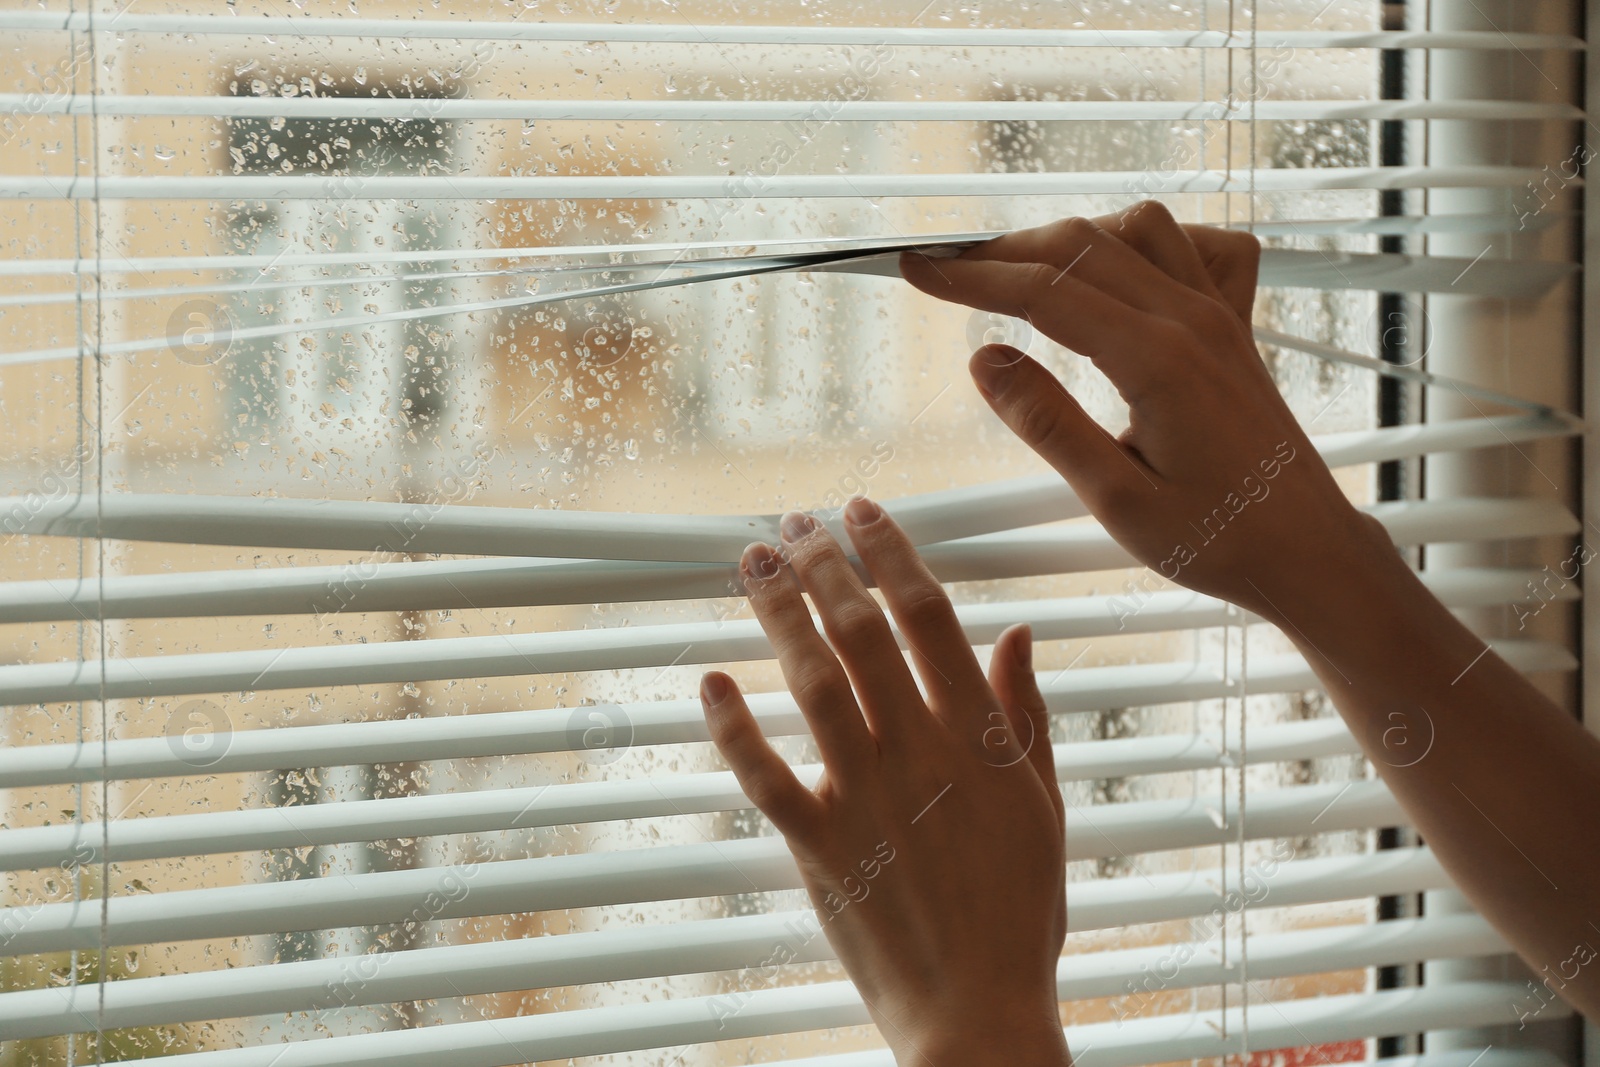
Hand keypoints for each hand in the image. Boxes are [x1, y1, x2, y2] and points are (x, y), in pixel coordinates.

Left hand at [699, 498, 1070, 1065]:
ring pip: (813, 685)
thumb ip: (1025, 715)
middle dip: (823, 566)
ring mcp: (865, 799)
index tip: (863, 512)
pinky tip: (710, 678)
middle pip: (862, 633)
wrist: (978, 1011)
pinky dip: (732, 727)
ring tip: (751, 564)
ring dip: (778, 617)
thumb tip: (1016, 632)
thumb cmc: (1019, 913)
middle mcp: (920, 754)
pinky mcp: (819, 847)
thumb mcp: (1043, 807)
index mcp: (980, 740)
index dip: (892, 554)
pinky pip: (765, 777)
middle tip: (792, 524)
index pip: (929, 617)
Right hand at [899, 201, 1395, 623]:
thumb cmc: (1220, 538)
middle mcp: (1192, 320)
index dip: (971, 277)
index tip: (915, 268)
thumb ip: (1048, 423)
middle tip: (941, 266)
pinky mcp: (1235, 327)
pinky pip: (1198, 248)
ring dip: (1068, 237)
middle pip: (1081, 245)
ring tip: (1015, 268)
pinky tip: (1119, 269)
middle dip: (1002, 249)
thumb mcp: (1117, 499)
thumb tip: (983, 359)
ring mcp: (1220, 316)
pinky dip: (1149, 241)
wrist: (1309, 552)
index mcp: (1158, 360)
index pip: (1044, 292)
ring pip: (1136, 231)